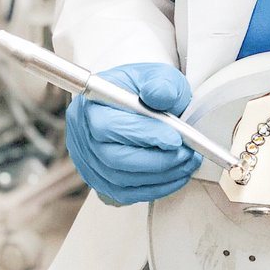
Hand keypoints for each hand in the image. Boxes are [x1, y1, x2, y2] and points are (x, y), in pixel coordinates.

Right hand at [65, 62, 201, 204]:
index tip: (176, 139)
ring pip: (120, 181)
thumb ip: (161, 84)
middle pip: (114, 159)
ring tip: (186, 164)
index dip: (145, 136)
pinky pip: (123, 193)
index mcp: (90, 104)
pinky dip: (152, 189)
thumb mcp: (157, 76)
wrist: (138, 101)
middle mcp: (82, 135)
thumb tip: (159, 95)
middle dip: (157, 161)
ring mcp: (87, 161)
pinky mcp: (98, 179)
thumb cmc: (144, 87)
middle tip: (187, 155)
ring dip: (160, 177)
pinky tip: (174, 176)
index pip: (110, 127)